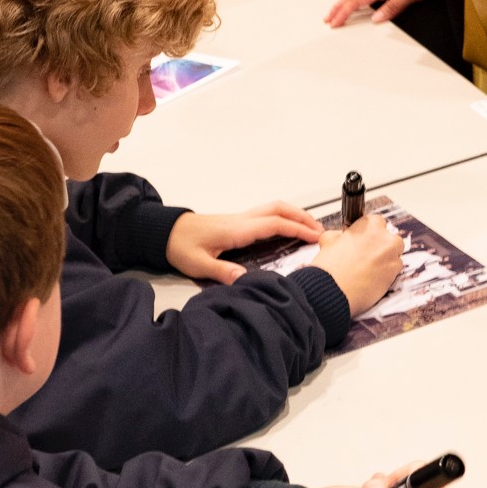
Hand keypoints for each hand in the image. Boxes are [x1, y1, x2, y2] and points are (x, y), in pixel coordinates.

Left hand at [167, 202, 322, 282]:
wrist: (165, 232)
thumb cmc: (181, 246)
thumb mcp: (199, 264)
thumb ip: (223, 271)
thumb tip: (246, 280)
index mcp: (237, 229)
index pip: (275, 224)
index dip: (298, 228)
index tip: (316, 236)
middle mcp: (242, 220)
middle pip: (279, 209)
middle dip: (302, 217)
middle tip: (321, 230)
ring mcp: (240, 218)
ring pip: (273, 208)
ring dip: (294, 214)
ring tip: (310, 227)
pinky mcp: (237, 222)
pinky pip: (266, 214)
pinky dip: (283, 217)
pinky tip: (287, 229)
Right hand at [310, 210, 404, 315]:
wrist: (333, 289)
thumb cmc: (330, 267)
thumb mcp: (327, 241)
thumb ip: (339, 235)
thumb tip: (341, 237)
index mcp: (367, 225)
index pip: (376, 222)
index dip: (370, 234)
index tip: (365, 242)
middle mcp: (383, 236)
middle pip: (390, 238)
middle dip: (382, 247)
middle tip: (368, 257)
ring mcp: (391, 253)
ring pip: (395, 254)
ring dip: (386, 260)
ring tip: (369, 270)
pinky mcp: (395, 271)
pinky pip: (395, 270)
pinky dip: (387, 274)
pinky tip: (373, 279)